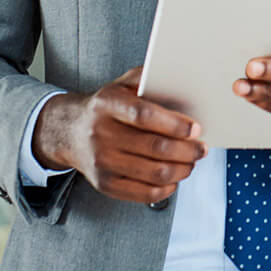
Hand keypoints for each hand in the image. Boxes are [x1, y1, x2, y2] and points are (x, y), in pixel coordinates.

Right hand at [32, 67, 206, 203]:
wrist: (69, 131)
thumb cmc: (105, 106)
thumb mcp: (121, 84)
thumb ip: (147, 78)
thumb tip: (181, 79)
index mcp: (107, 104)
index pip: (144, 116)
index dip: (174, 124)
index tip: (195, 128)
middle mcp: (101, 134)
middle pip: (155, 148)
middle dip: (187, 150)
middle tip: (201, 148)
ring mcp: (102, 163)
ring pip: (154, 173)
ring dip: (182, 169)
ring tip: (191, 161)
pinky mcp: (105, 184)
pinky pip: (144, 193)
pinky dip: (168, 187)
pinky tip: (175, 176)